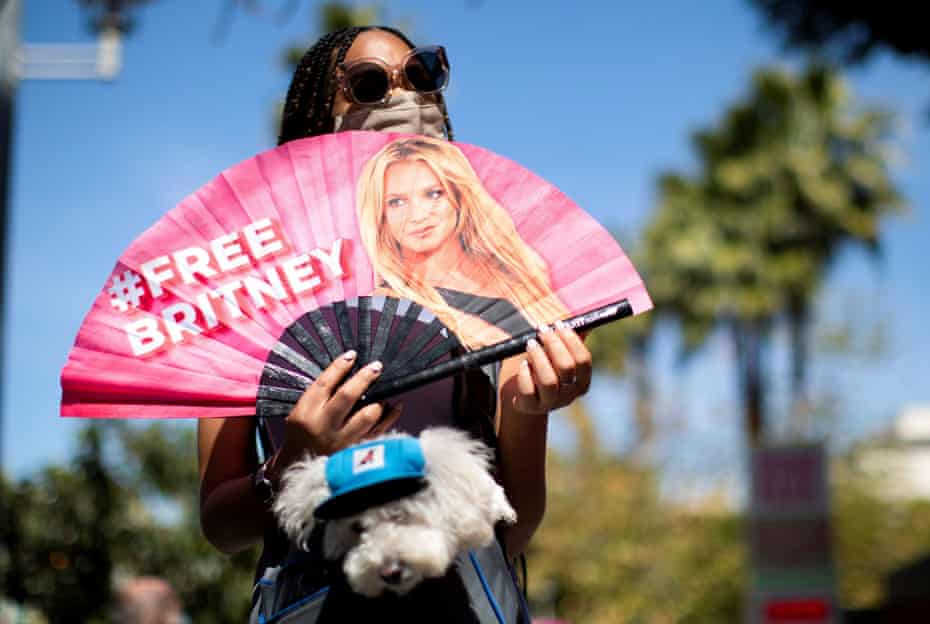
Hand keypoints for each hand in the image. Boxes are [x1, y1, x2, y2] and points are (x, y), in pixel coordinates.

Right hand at [270, 351, 402, 473]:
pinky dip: (390, 416)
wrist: (298, 466)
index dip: (339, 366)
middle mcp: (324, 426)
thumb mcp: (301, 411)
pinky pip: (379, 431)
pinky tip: (395, 405)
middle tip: (376, 366)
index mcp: (306, 412)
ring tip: (384, 390)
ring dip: (379, 400)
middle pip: (347, 396)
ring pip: (367, 416)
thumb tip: (348, 372)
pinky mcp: (355, 451)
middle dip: (364, 378)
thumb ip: (321, 395)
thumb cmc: (302, 434)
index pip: (325, 383)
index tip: (352, 355)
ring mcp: (341, 440)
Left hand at [510, 322, 591, 414]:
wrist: (518, 394)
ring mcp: (550, 403)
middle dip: (554, 344)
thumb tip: (584, 323)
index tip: (558, 324)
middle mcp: (569, 394)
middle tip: (541, 330)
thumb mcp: (554, 355)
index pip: (583, 360)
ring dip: (539, 357)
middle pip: (567, 368)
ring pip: (549, 381)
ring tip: (530, 344)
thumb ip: (568, 342)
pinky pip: (528, 391)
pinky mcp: (530, 407)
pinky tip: (522, 365)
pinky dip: (525, 375)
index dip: (571, 340)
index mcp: (581, 381)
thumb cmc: (539, 368)